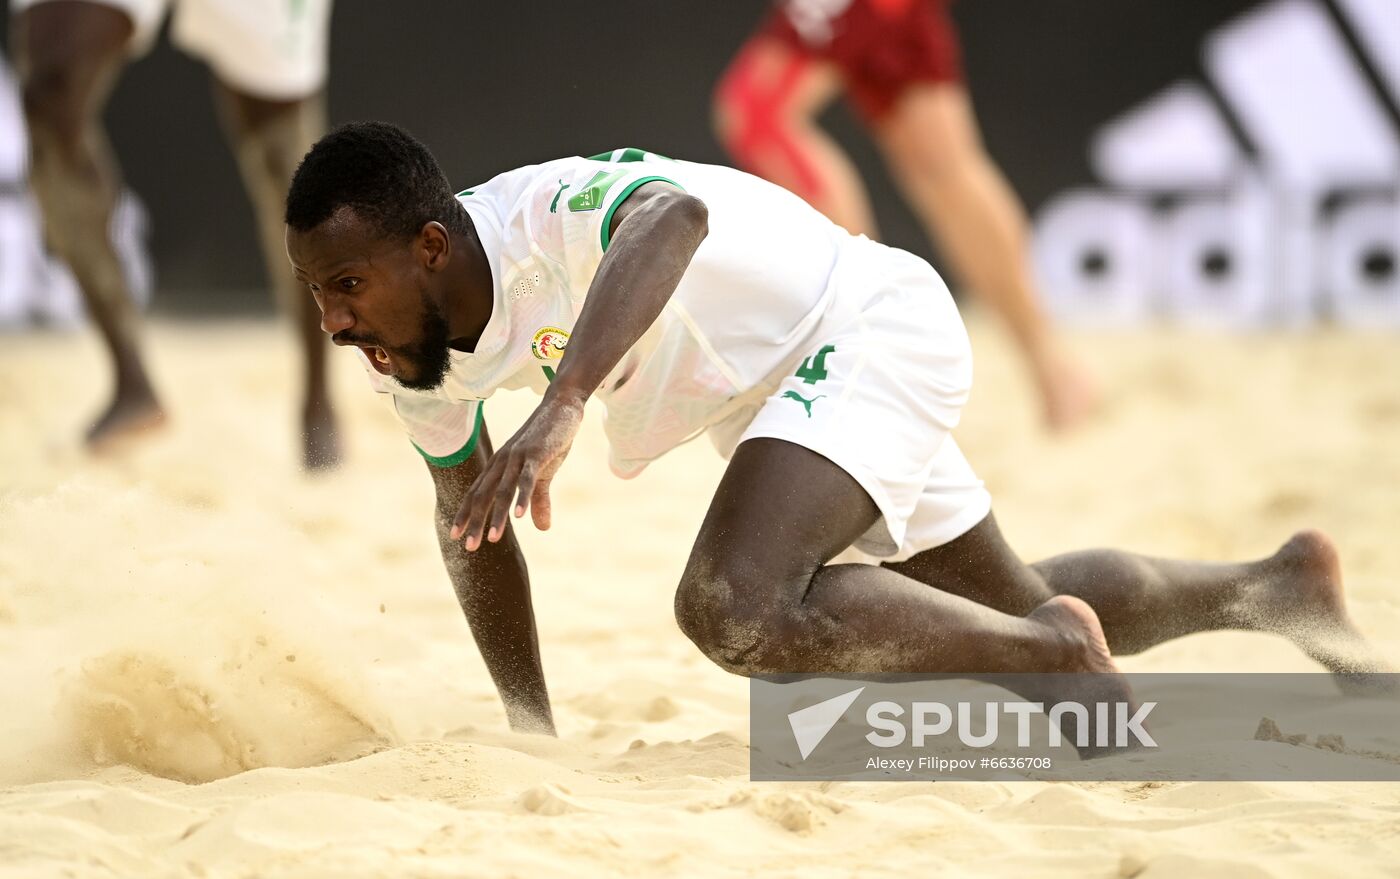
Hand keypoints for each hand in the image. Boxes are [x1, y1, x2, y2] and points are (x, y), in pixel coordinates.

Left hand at [451, 391, 584, 549]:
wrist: (561, 408)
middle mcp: (502, 462)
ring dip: (497, 516)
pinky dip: (522, 498)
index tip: (455, 537)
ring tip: (493, 540)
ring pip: (503, 491)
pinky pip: (526, 479)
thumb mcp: (543, 473)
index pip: (477, 494)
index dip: (466, 515)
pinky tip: (519, 516)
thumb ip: (539, 500)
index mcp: (499, 466)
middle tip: (469, 548)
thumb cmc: (548, 439)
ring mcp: (517, 457)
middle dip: (475, 522)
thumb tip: (541, 528)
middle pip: (484, 496)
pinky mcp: (536, 454)